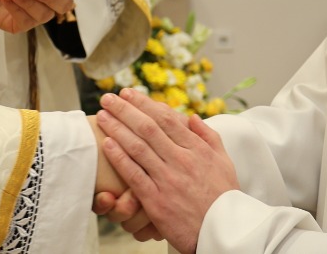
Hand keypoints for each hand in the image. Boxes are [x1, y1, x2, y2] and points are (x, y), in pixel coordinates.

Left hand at [95, 89, 238, 253]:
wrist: (223, 231)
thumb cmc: (224, 197)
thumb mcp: (224, 161)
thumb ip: (208, 136)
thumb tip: (191, 117)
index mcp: (197, 149)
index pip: (166, 118)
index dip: (144, 103)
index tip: (128, 94)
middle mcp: (181, 160)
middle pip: (148, 127)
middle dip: (125, 109)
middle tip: (108, 98)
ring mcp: (168, 179)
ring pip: (138, 147)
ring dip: (117, 128)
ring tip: (102, 116)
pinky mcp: (157, 200)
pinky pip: (134, 174)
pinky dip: (119, 157)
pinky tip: (107, 144)